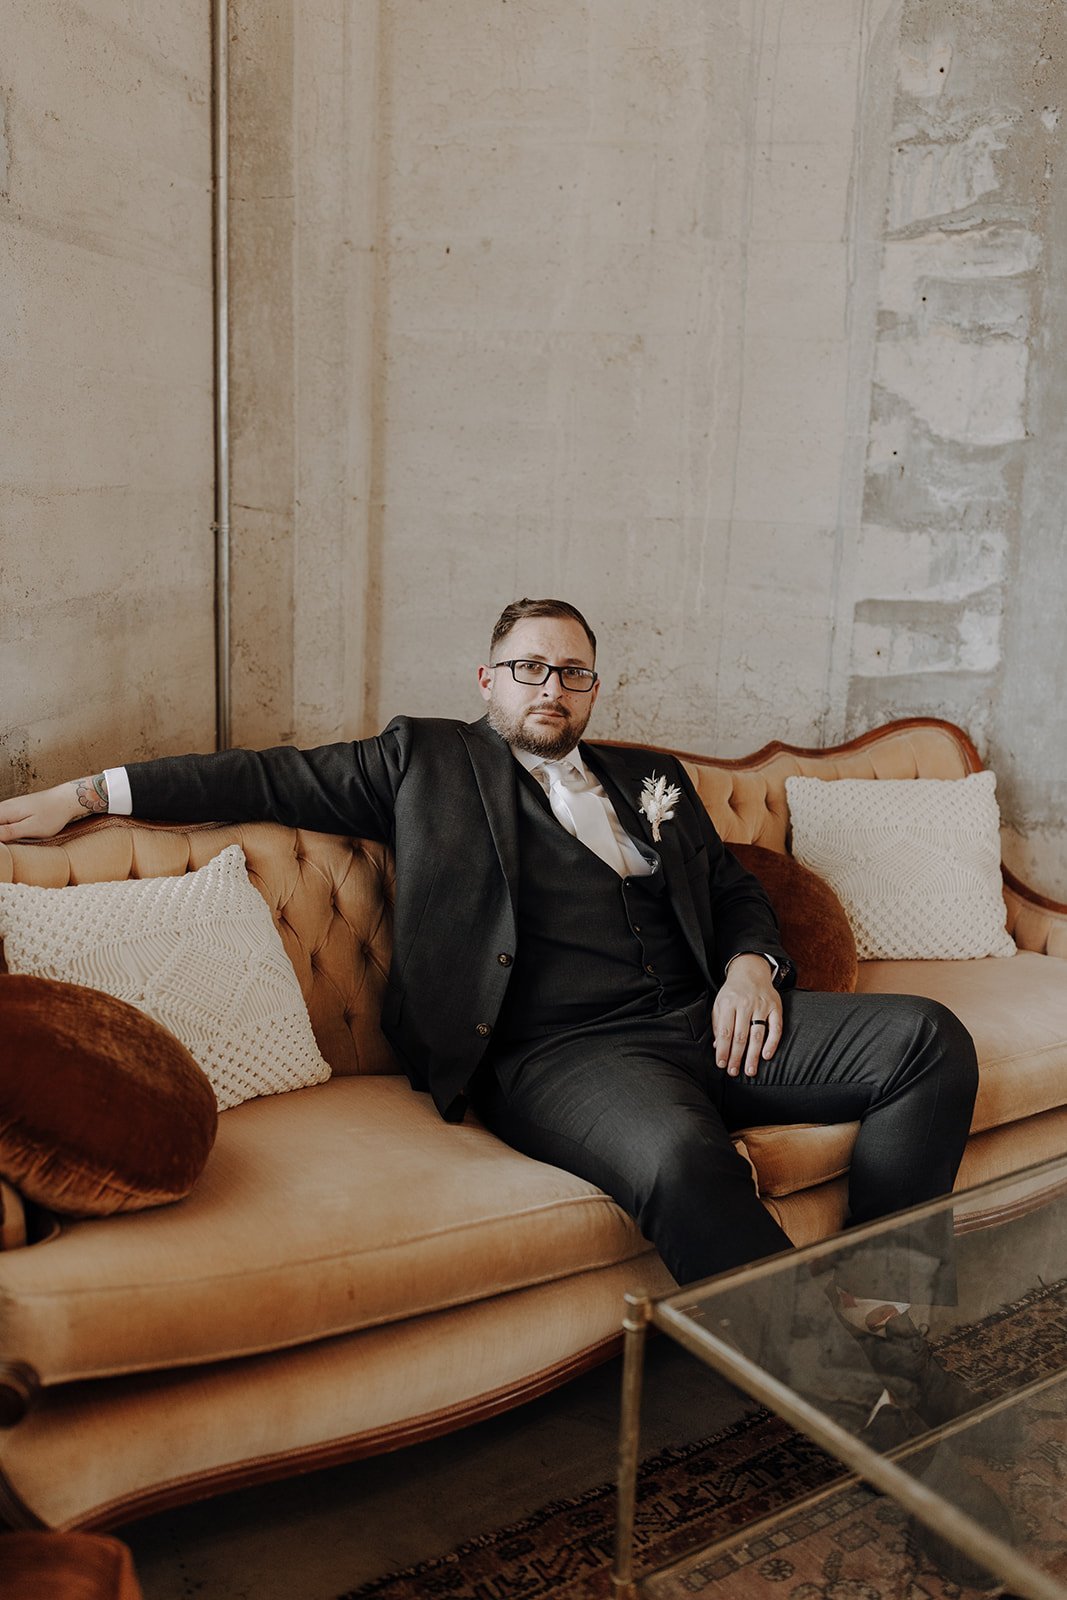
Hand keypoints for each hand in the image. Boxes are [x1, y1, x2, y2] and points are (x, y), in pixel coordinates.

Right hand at [0, 777, 106, 842]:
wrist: (66, 799)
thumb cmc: (52, 815)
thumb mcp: (31, 828)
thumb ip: (8, 832)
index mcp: (4, 811)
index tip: (6, 846)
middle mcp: (4, 807)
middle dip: (1, 837)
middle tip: (16, 841)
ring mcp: (10, 807)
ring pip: (0, 822)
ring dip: (4, 834)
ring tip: (19, 838)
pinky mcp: (17, 809)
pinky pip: (5, 820)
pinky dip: (8, 829)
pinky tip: (16, 835)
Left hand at [712, 953, 781, 1078]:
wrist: (750, 971)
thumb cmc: (732, 992)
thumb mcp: (719, 1003)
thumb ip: (718, 1024)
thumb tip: (717, 1047)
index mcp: (728, 1003)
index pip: (725, 1031)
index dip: (723, 1050)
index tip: (721, 1064)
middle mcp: (745, 1004)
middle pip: (741, 1036)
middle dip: (737, 1056)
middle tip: (734, 1072)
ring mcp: (762, 1005)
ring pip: (757, 1034)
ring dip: (753, 1055)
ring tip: (750, 1070)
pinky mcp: (775, 1007)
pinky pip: (776, 1027)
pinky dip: (772, 1043)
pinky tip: (766, 1056)